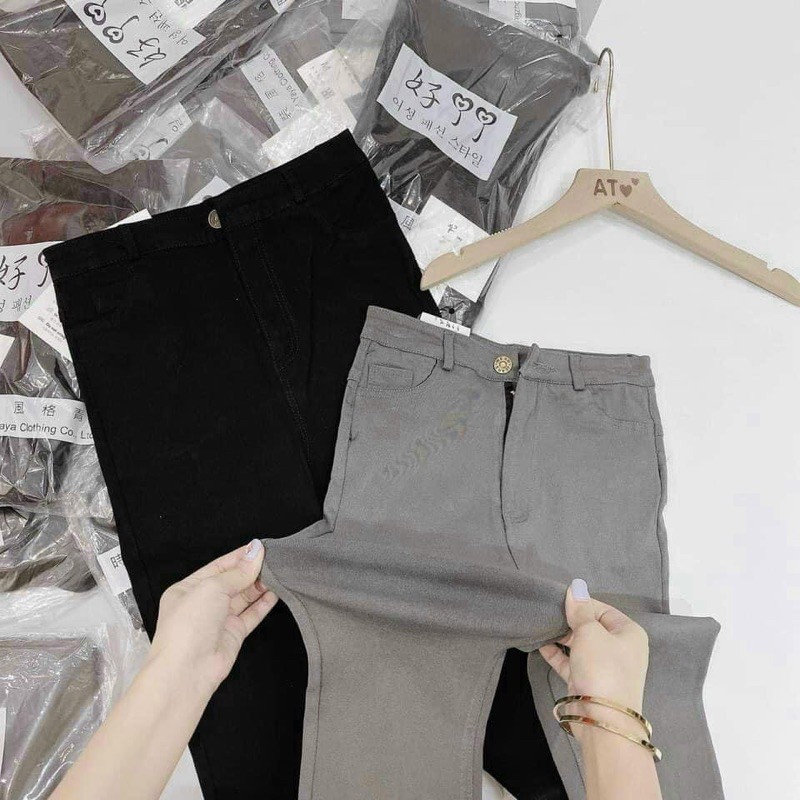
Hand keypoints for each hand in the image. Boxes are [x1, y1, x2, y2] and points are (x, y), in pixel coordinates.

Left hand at [147, 539, 277, 698]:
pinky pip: (250, 615)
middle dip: (251, 570)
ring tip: (278, 573)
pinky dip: (263, 604)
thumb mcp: (212, 588)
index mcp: (188, 588)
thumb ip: (238, 572)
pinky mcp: (232, 634)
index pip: (218, 566)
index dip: (239, 556)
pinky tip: (275, 593)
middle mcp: (203, 603)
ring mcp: (218, 619)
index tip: (260, 547)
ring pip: (243, 597)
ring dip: (259, 586)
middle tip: (273, 559)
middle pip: (232, 581)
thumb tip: (256, 551)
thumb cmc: (189, 626)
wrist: (187, 670)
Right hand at [539, 579, 648, 736]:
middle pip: (591, 626)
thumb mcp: (590, 632)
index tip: (558, 600)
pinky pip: (570, 661)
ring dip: (561, 636)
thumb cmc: (603, 667)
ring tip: (540, 625)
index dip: (581, 603)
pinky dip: (556, 653)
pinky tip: (539, 643)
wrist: (602, 718)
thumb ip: (579, 610)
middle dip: (569, 620)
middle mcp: (619, 648)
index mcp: (628, 633)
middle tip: (547, 612)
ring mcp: (603, 666)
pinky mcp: (587, 680)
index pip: (602, 609)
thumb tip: (576, 587)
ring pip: (580, 644)